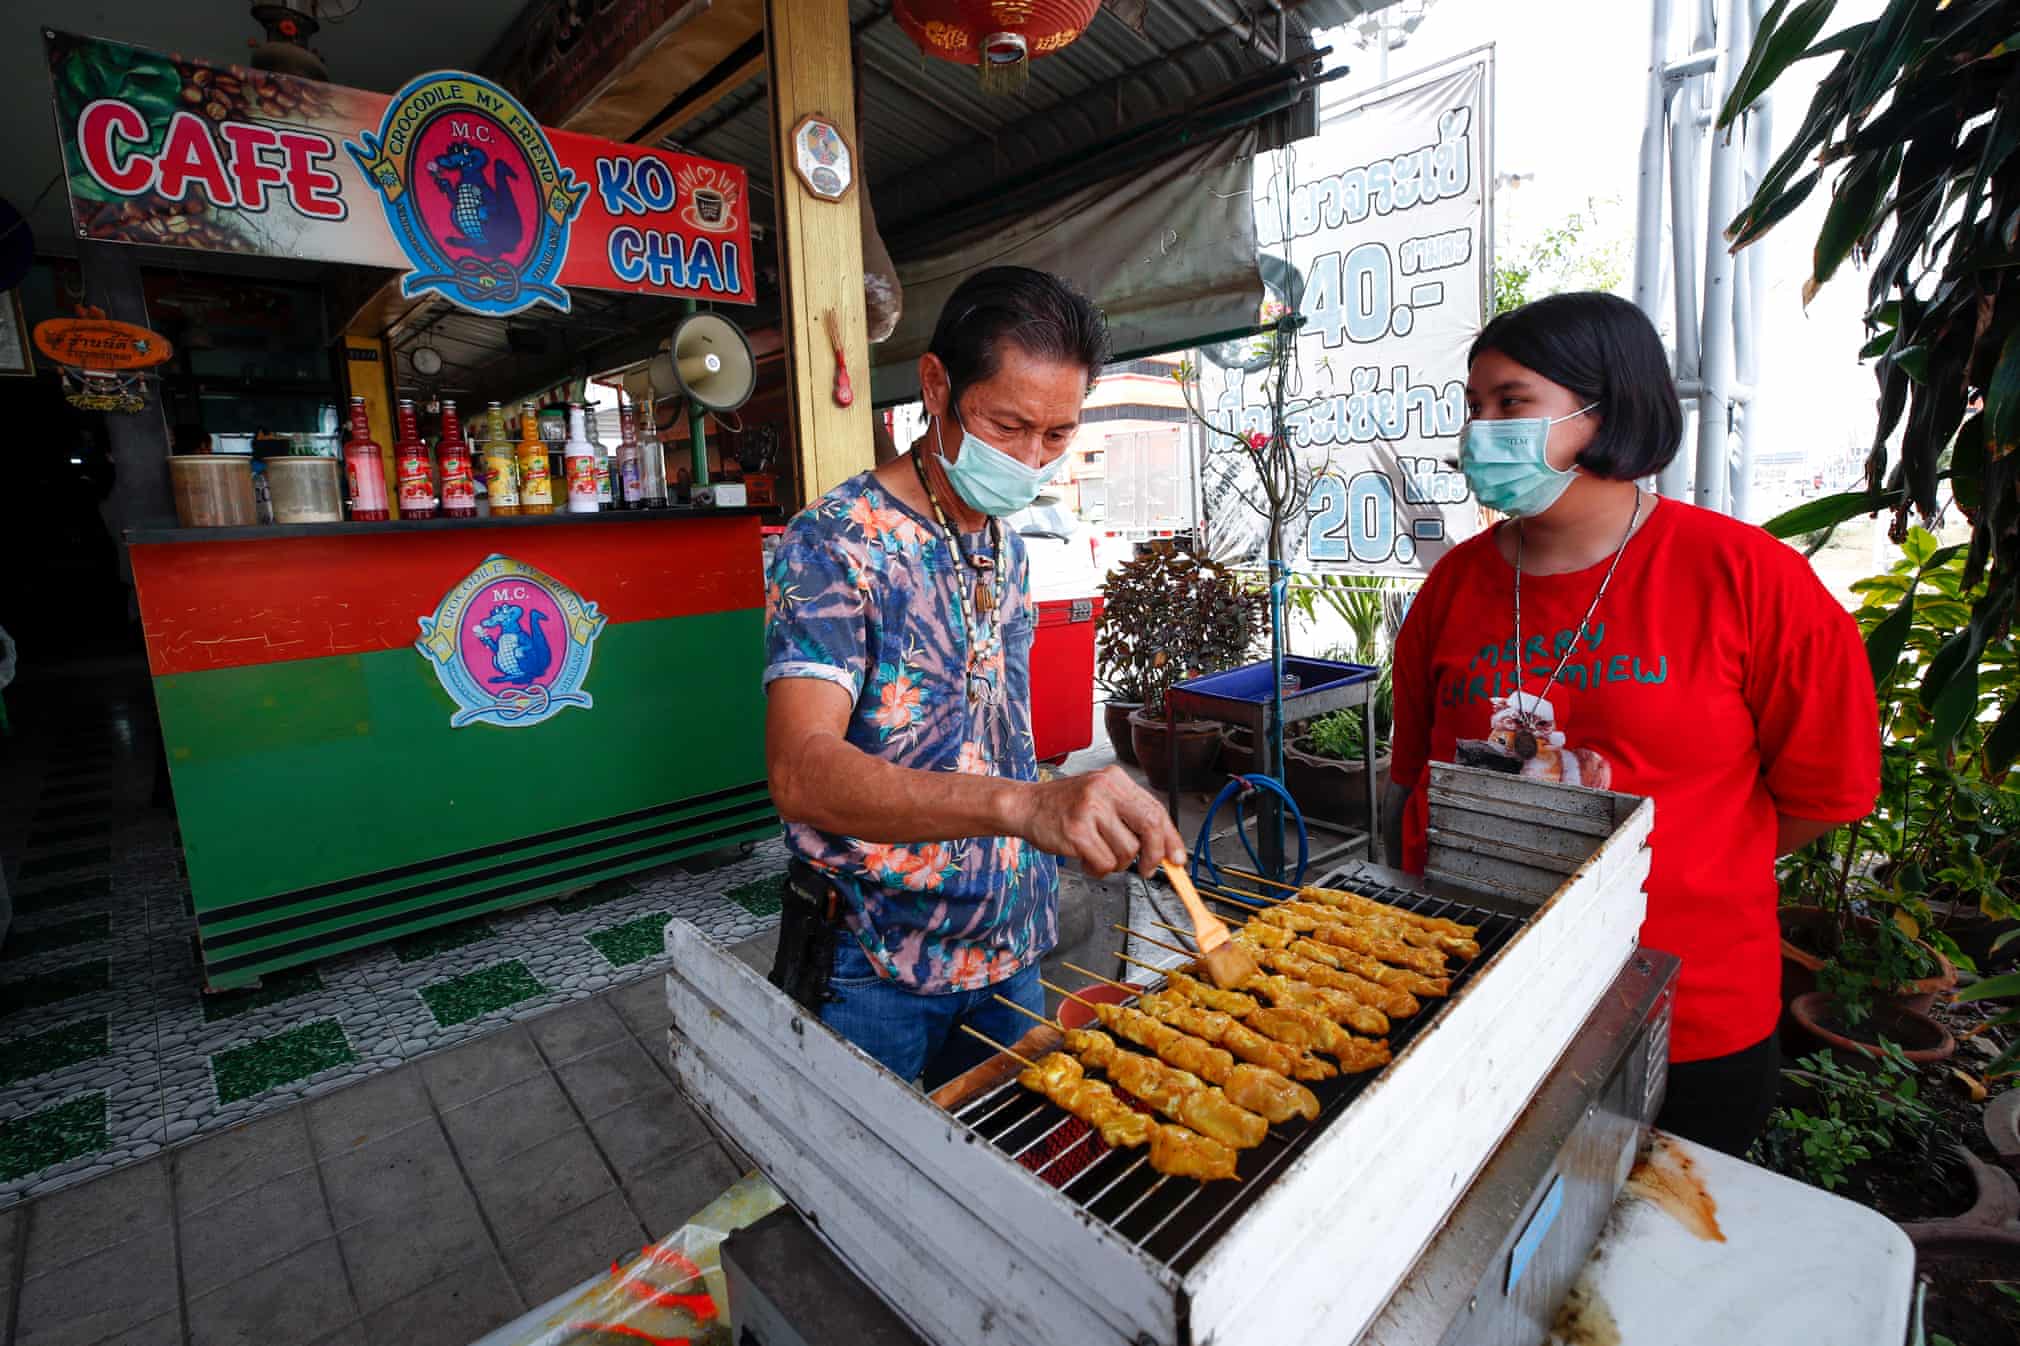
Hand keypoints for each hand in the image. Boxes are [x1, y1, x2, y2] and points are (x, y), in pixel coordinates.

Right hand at [1014, 766, 1186, 878]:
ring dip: (1116, 863)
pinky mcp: (1076, 832)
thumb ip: (1130, 816)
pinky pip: (1104, 863)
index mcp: (1115, 780)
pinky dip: (1098, 869)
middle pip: (1150, 827)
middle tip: (1148, 869)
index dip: (1170, 838)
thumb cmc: (1064, 806)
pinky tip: (1085, 858)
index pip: (1156, 809)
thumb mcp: (1100, 798)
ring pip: (1127, 851)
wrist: (1025, 806)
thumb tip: (1163, 847)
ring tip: (1098, 854)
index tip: (1177, 858)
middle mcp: (1104, 790)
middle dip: (1154, 855)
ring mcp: (1089, 810)